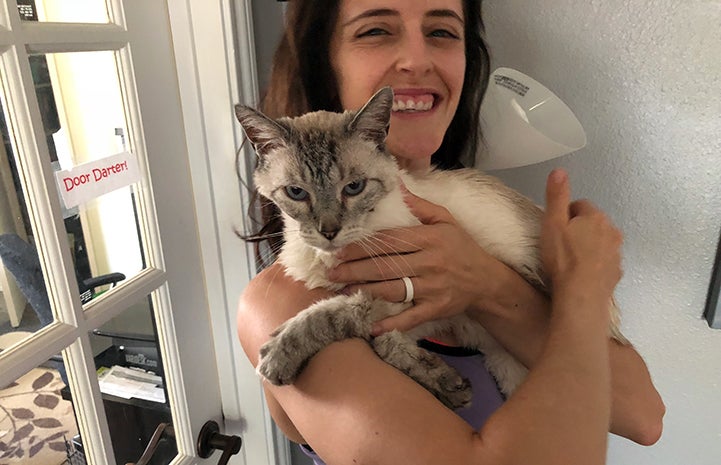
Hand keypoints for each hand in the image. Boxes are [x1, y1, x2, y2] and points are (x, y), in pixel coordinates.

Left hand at [327, 186, 500, 334]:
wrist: (487, 281)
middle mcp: (430, 262)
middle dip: (355, 269)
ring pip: (393, 289)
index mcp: (429, 238)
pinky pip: (411, 317)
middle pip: (386, 265)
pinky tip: (372, 327)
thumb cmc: (461, 247)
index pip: (390, 241)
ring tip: (342, 292)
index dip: (363, 246)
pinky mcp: (436, 308)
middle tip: (332, 273)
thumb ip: (420, 205)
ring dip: (365, 291)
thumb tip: (396, 185)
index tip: (340, 250)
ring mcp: (433, 287)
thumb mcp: (446, 220)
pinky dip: (392, 323)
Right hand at [541, 169, 622, 302]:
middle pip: (592, 224)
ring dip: (588, 247)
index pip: (579, 206)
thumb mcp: (552, 224)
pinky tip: (581, 274)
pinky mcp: (617, 272)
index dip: (565, 216)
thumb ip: (556, 196)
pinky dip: (595, 264)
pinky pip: (605, 262)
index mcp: (595, 217)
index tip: (555, 229)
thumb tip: (559, 170)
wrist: (581, 295)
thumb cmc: (563, 259)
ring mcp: (617, 253)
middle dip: (579, 230)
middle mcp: (612, 231)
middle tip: (560, 245)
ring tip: (570, 261)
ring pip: (600, 243)